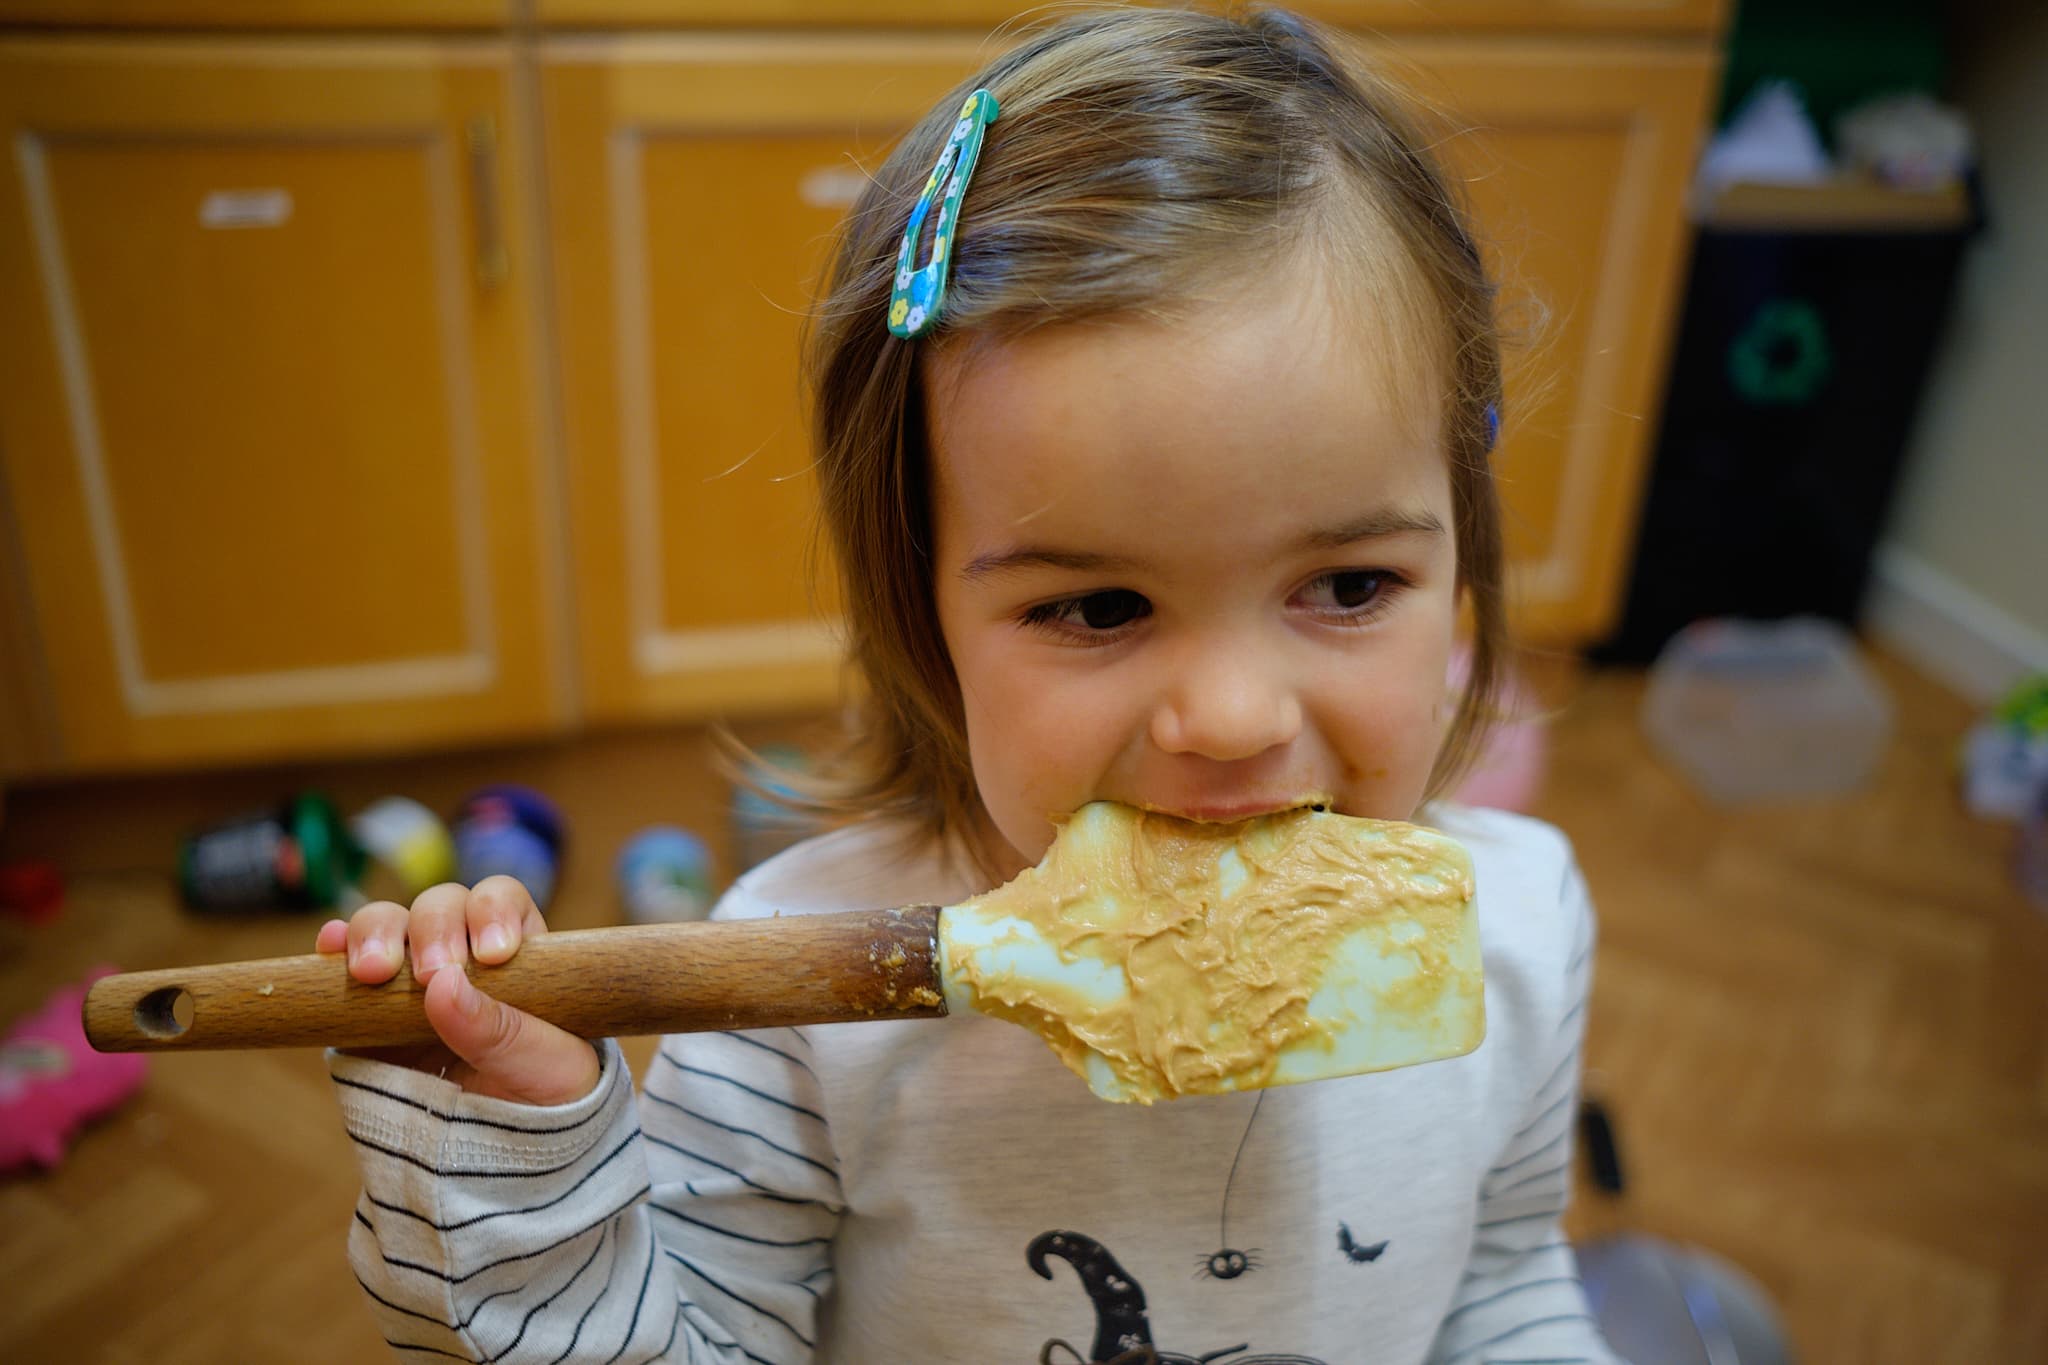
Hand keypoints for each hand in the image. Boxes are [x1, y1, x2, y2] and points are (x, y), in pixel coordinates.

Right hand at [314, 877, 600, 1105]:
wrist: (506, 1159)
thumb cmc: (548, 1100)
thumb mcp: (547, 1069)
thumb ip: (503, 1032)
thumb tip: (443, 986)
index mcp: (519, 954)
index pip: (501, 901)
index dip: (491, 911)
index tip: (491, 955)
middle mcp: (462, 955)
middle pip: (440, 906)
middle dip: (432, 928)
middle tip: (429, 975)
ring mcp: (409, 983)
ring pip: (389, 925)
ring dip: (376, 932)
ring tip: (372, 971)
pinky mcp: (366, 1016)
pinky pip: (343, 968)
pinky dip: (335, 948)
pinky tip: (328, 948)